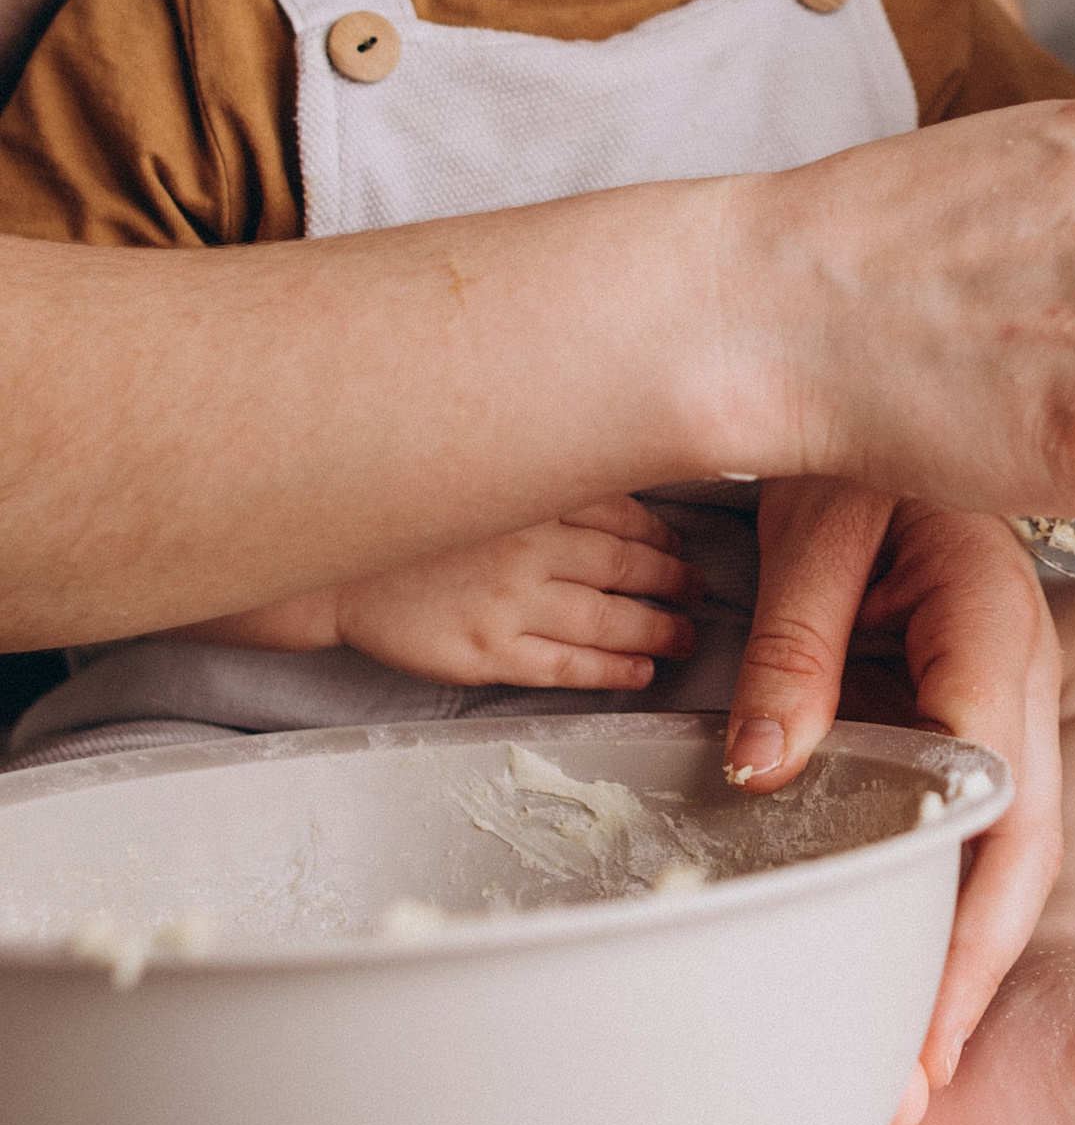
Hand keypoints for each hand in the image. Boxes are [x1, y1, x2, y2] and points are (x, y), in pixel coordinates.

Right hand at [172, 496, 699, 688]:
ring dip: (659, 628)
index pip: (625, 515)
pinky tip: (640, 669)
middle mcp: (530, 546)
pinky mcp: (486, 652)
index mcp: (532, 496)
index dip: (664, 535)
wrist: (325, 566)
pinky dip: (613, 667)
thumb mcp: (480, 473)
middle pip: (630, 567)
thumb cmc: (405, 518)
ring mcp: (510, 602)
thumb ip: (539, 473)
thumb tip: (612, 455)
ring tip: (684, 634)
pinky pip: (567, 664)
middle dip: (674, 582)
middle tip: (698, 590)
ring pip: (610, 618)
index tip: (684, 545)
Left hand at [723, 489, 1061, 1089]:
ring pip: (1015, 844)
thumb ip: (795, 641)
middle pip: (1026, 844)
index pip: (998, 789)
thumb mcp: (813, 521)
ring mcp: (1014, 694)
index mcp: (995, 619)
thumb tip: (765, 769)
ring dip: (969, 956)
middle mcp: (1024, 670)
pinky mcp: (982, 707)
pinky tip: (906, 970)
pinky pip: (985, 820)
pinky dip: (954, 904)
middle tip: (914, 1089)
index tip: (920, 1016)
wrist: (878, 375)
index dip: (967, 915)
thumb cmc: (847, 440)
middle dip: (977, 973)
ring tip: (911, 1066)